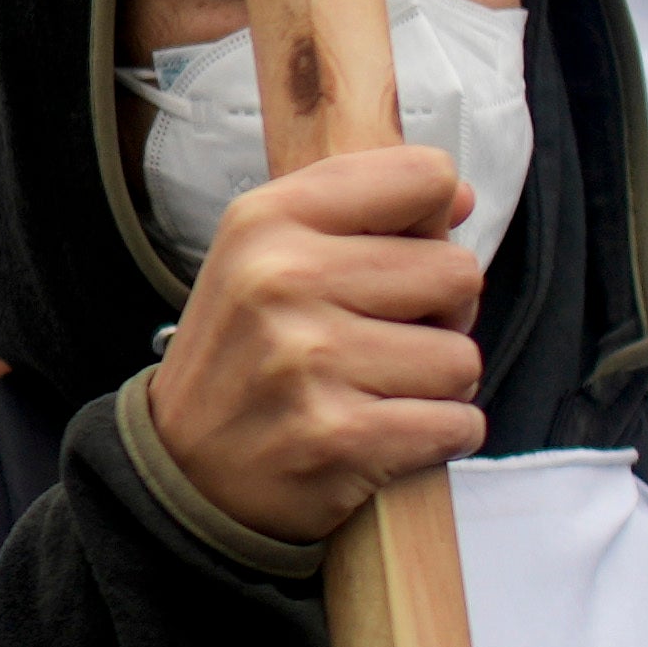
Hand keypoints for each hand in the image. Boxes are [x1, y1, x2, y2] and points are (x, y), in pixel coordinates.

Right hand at [135, 140, 487, 554]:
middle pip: (458, 273)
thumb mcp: (268, 253)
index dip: (429, 223)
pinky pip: (457, 424)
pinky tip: (388, 434)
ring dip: (438, 385)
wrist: (185, 469)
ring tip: (378, 390)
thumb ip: (362, 211)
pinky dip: (439, 436)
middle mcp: (284, 279)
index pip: (424, 178)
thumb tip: (461, 198)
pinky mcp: (339, 435)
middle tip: (384, 338)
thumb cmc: (245, 354)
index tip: (394, 258)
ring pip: (462, 358)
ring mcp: (310, 360)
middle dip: (441, 314)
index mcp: (269, 219)